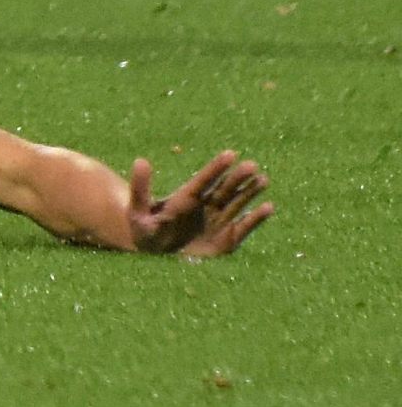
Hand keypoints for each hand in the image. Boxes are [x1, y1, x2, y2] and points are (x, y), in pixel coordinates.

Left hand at [127, 151, 272, 255]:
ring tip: (263, 178)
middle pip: (224, 188)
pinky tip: (268, 207)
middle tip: (252, 165)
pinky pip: (243, 227)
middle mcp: (205, 205)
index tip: (231, 153)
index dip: (216, 167)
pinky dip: (255, 218)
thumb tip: (140, 161)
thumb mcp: (138, 209)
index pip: (204, 179)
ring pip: (236, 203)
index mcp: (186, 197)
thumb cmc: (144, 228)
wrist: (154, 252)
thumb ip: (140, 187)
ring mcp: (217, 221)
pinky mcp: (227, 239)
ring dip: (250, 192)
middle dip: (237, 177)